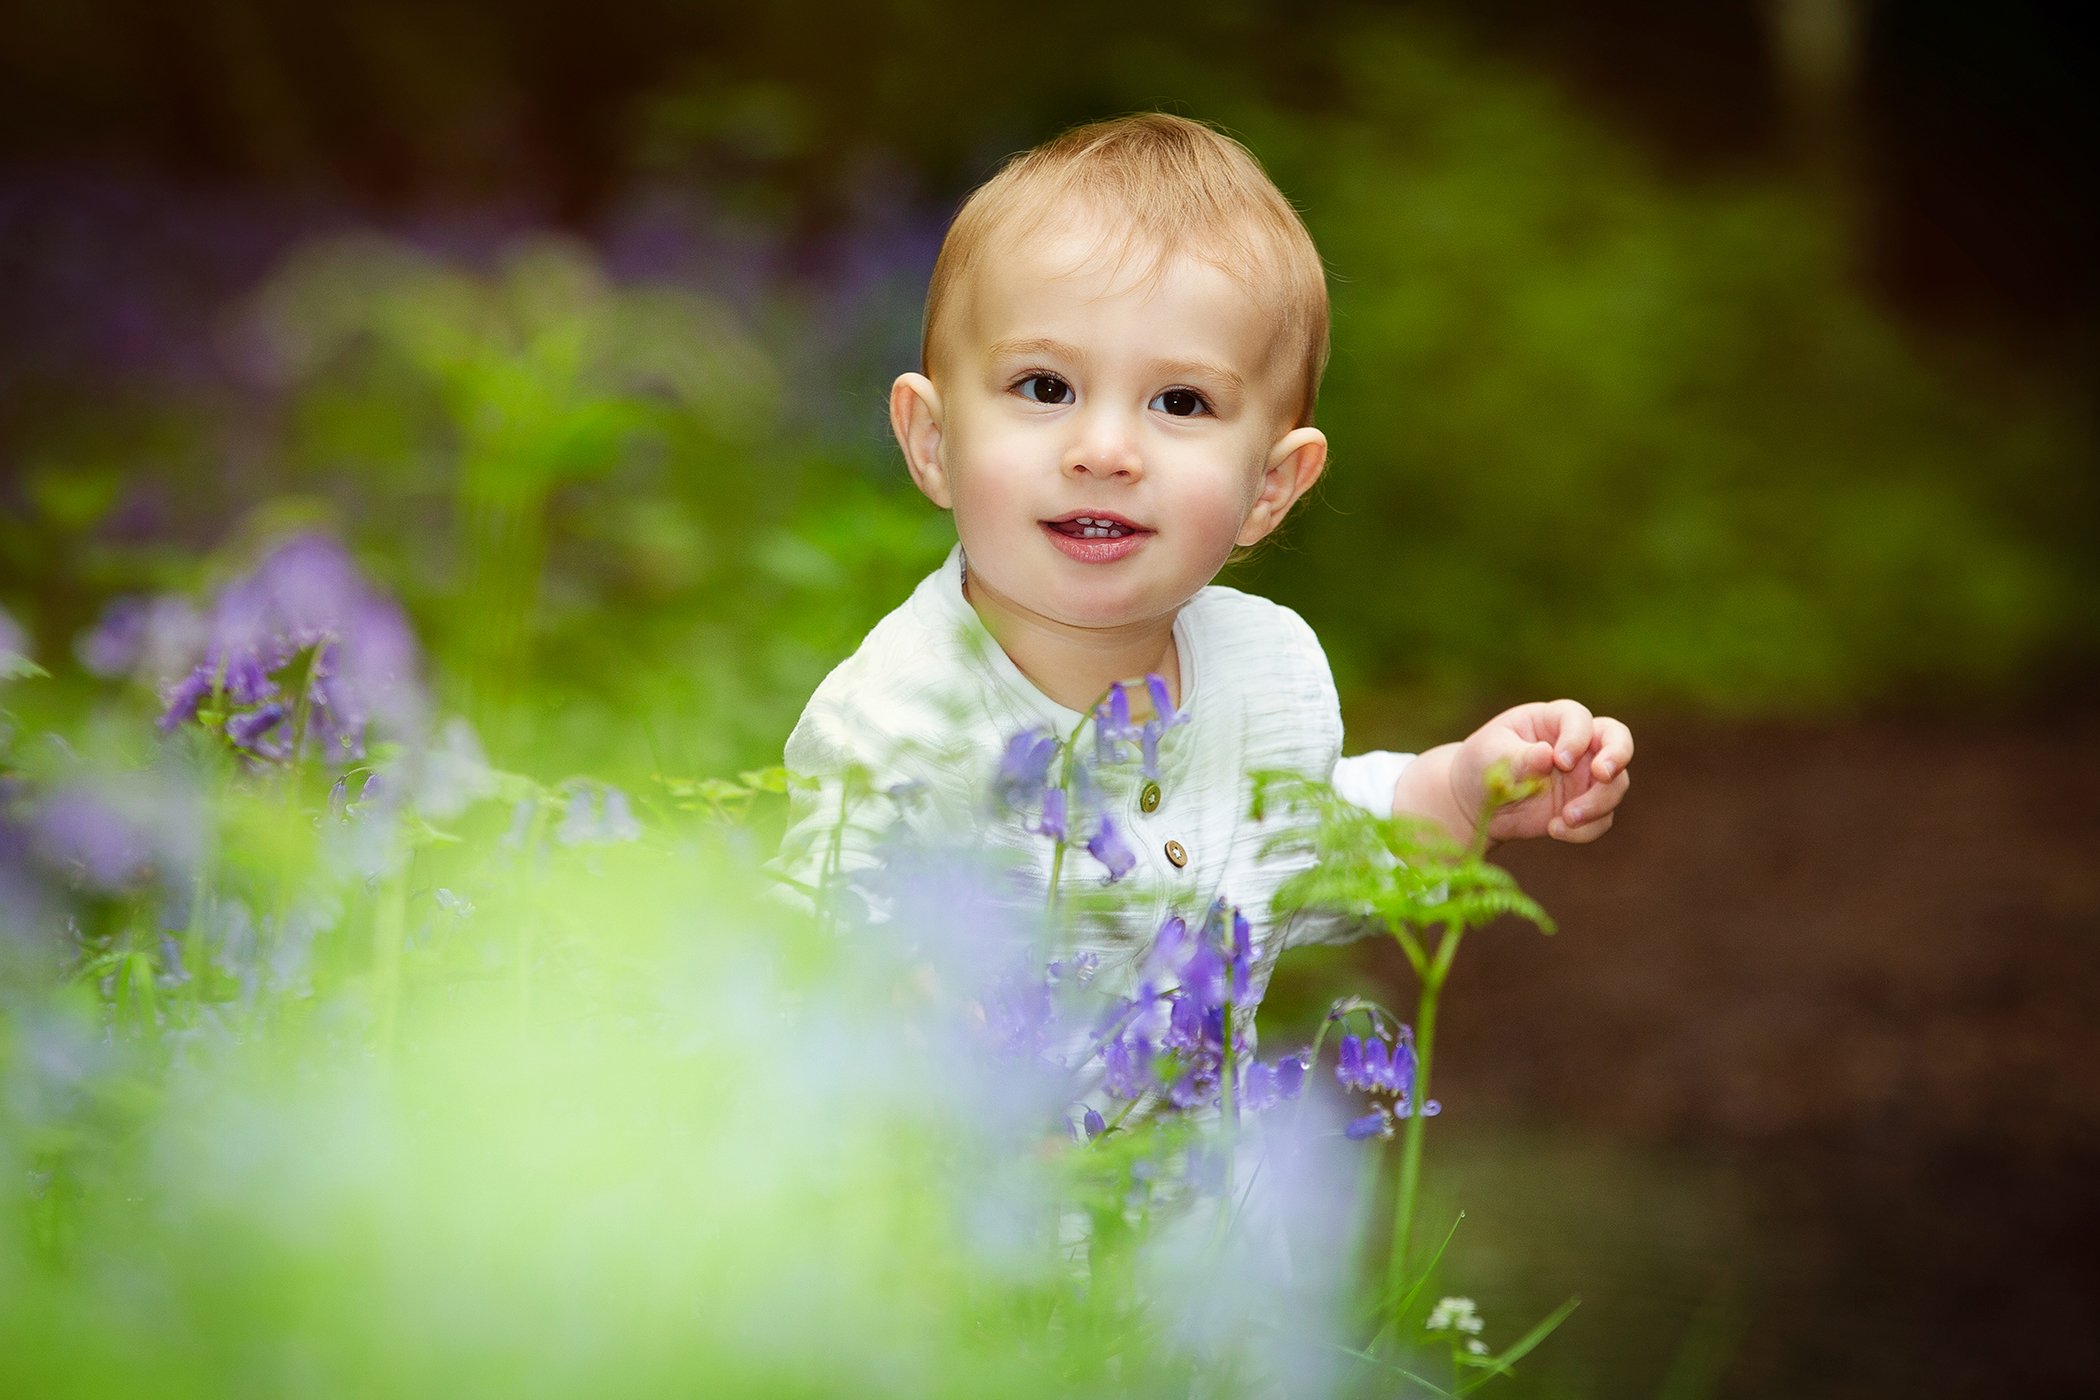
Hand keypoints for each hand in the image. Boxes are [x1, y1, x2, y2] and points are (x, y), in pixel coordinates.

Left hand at [1443, 699, 1633, 846]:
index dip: (1577, 737)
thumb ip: (1520, 756)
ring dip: (1597, 803)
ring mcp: (1585, 775)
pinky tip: (1555, 830)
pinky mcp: (1585, 806)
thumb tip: (1546, 754)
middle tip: (1602, 774)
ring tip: (1565, 818)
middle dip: (1616, 755)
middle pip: (1617, 739)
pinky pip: (1602, 819)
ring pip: (1615, 784)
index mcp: (1552, 720)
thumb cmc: (1482, 764)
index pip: (1578, 718)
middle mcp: (1578, 744)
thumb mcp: (1491, 755)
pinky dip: (1585, 829)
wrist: (1476, 801)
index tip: (1560, 760)